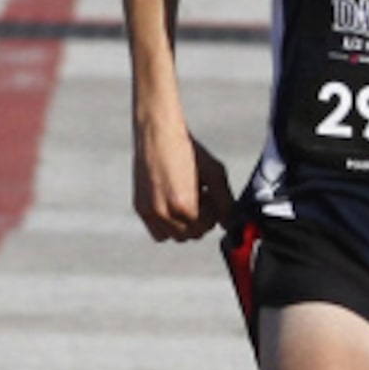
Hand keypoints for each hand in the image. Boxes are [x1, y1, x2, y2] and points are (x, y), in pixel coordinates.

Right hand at [133, 125, 234, 242]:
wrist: (158, 133)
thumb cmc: (187, 150)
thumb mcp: (215, 173)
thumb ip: (225, 202)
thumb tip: (228, 224)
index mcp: (182, 204)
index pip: (205, 227)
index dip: (213, 215)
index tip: (211, 199)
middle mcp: (162, 212)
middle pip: (190, 235)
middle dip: (199, 221)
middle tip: (201, 199)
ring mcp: (149, 211)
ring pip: (174, 236)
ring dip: (184, 225)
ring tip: (187, 201)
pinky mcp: (139, 207)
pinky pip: (158, 231)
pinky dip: (169, 224)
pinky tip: (174, 203)